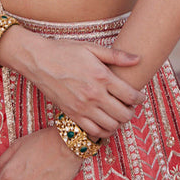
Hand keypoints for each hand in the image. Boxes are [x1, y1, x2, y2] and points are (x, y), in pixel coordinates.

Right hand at [21, 36, 144, 139]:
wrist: (39, 61)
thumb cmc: (65, 51)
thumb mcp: (92, 48)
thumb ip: (117, 56)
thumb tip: (138, 59)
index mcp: (101, 76)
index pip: (130, 95)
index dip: (139, 98)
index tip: (140, 97)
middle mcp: (94, 95)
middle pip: (123, 114)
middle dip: (131, 111)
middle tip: (130, 106)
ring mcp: (82, 107)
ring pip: (111, 125)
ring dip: (119, 122)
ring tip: (118, 114)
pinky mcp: (72, 115)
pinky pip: (94, 132)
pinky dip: (104, 131)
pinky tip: (105, 122)